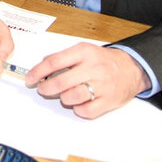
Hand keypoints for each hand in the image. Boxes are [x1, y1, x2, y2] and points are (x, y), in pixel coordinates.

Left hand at [25, 43, 150, 118]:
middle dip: (46, 88)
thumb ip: (63, 57)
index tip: (30, 78)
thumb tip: (41, 67)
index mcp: (84, 52)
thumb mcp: (83, 51)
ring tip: (64, 95)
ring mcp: (102, 86)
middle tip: (42, 89)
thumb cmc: (102, 61)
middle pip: (61, 82)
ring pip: (72, 97)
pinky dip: (78, 109)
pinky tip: (79, 102)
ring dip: (63, 98)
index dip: (38, 72)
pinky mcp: (109, 101)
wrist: (131, 69)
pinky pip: (86, 111)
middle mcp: (93, 68)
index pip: (54, 62)